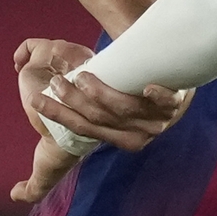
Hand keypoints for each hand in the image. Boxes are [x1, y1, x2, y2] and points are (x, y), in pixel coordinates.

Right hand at [10, 35, 190, 152]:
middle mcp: (140, 133)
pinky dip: (157, 95)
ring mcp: (158, 118)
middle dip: (73, 101)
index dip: (59, 117)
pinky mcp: (176, 101)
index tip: (37, 102)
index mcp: (123, 139)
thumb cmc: (139, 92)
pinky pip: (167, 102)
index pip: (84, 130)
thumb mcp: (117, 109)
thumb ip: (92, 110)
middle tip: (57, 82)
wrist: (180, 78)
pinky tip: (146, 85)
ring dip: (100, 93)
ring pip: (124, 110)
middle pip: (99, 119)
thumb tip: (47, 119)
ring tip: (82, 76)